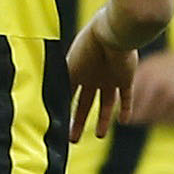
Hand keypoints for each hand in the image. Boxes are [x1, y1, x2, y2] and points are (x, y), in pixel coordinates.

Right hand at [64, 14, 139, 140]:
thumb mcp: (70, 68)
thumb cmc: (88, 46)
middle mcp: (92, 77)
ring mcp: (109, 78)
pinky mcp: (126, 78)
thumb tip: (47, 106)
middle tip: (73, 139)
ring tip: (99, 136)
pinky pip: (126, 97)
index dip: (63, 110)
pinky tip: (124, 121)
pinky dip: (126, 109)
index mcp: (76, 71)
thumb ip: (60, 85)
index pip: (68, 95)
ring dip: (104, 120)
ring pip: (106, 104)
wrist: (113, 34)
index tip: (57, 126)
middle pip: (85, 104)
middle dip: (79, 121)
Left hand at [119, 45, 173, 124]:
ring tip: (154, 114)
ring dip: (152, 120)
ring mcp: (172, 95)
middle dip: (137, 119)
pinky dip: (168, 119)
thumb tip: (116, 103)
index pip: (128, 101)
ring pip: (154, 119)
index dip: (124, 111)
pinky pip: (169, 120)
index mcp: (147, 74)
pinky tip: (172, 110)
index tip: (123, 117)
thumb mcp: (154, 66)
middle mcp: (158, 84)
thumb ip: (136, 81)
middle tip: (135, 120)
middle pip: (139, 114)